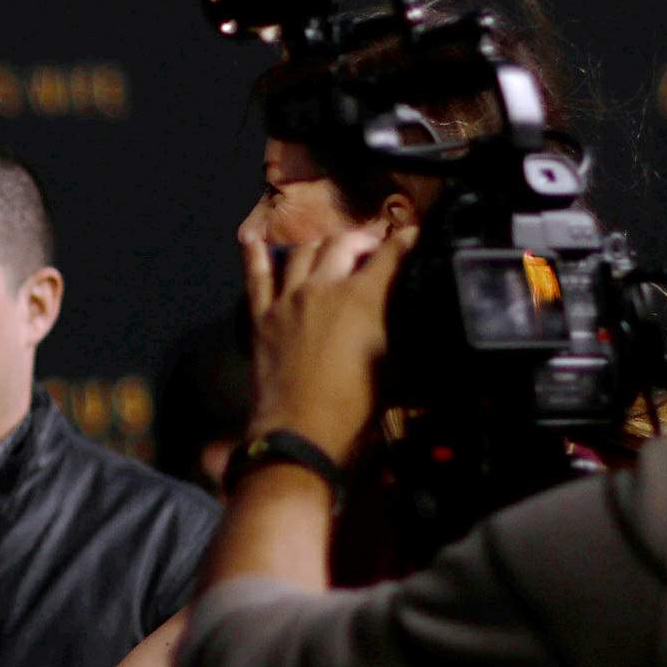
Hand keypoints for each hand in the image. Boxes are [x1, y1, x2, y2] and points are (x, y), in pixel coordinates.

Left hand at [242, 221, 414, 465]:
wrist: (301, 431)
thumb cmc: (356, 407)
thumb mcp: (393, 367)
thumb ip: (398, 330)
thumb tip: (405, 314)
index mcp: (362, 298)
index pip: (390, 255)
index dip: (406, 241)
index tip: (414, 236)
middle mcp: (323, 287)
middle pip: (342, 244)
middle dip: (362, 240)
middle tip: (372, 248)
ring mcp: (288, 298)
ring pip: (303, 252)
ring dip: (321, 245)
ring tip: (330, 249)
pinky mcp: (262, 315)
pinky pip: (256, 276)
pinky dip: (254, 254)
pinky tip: (252, 238)